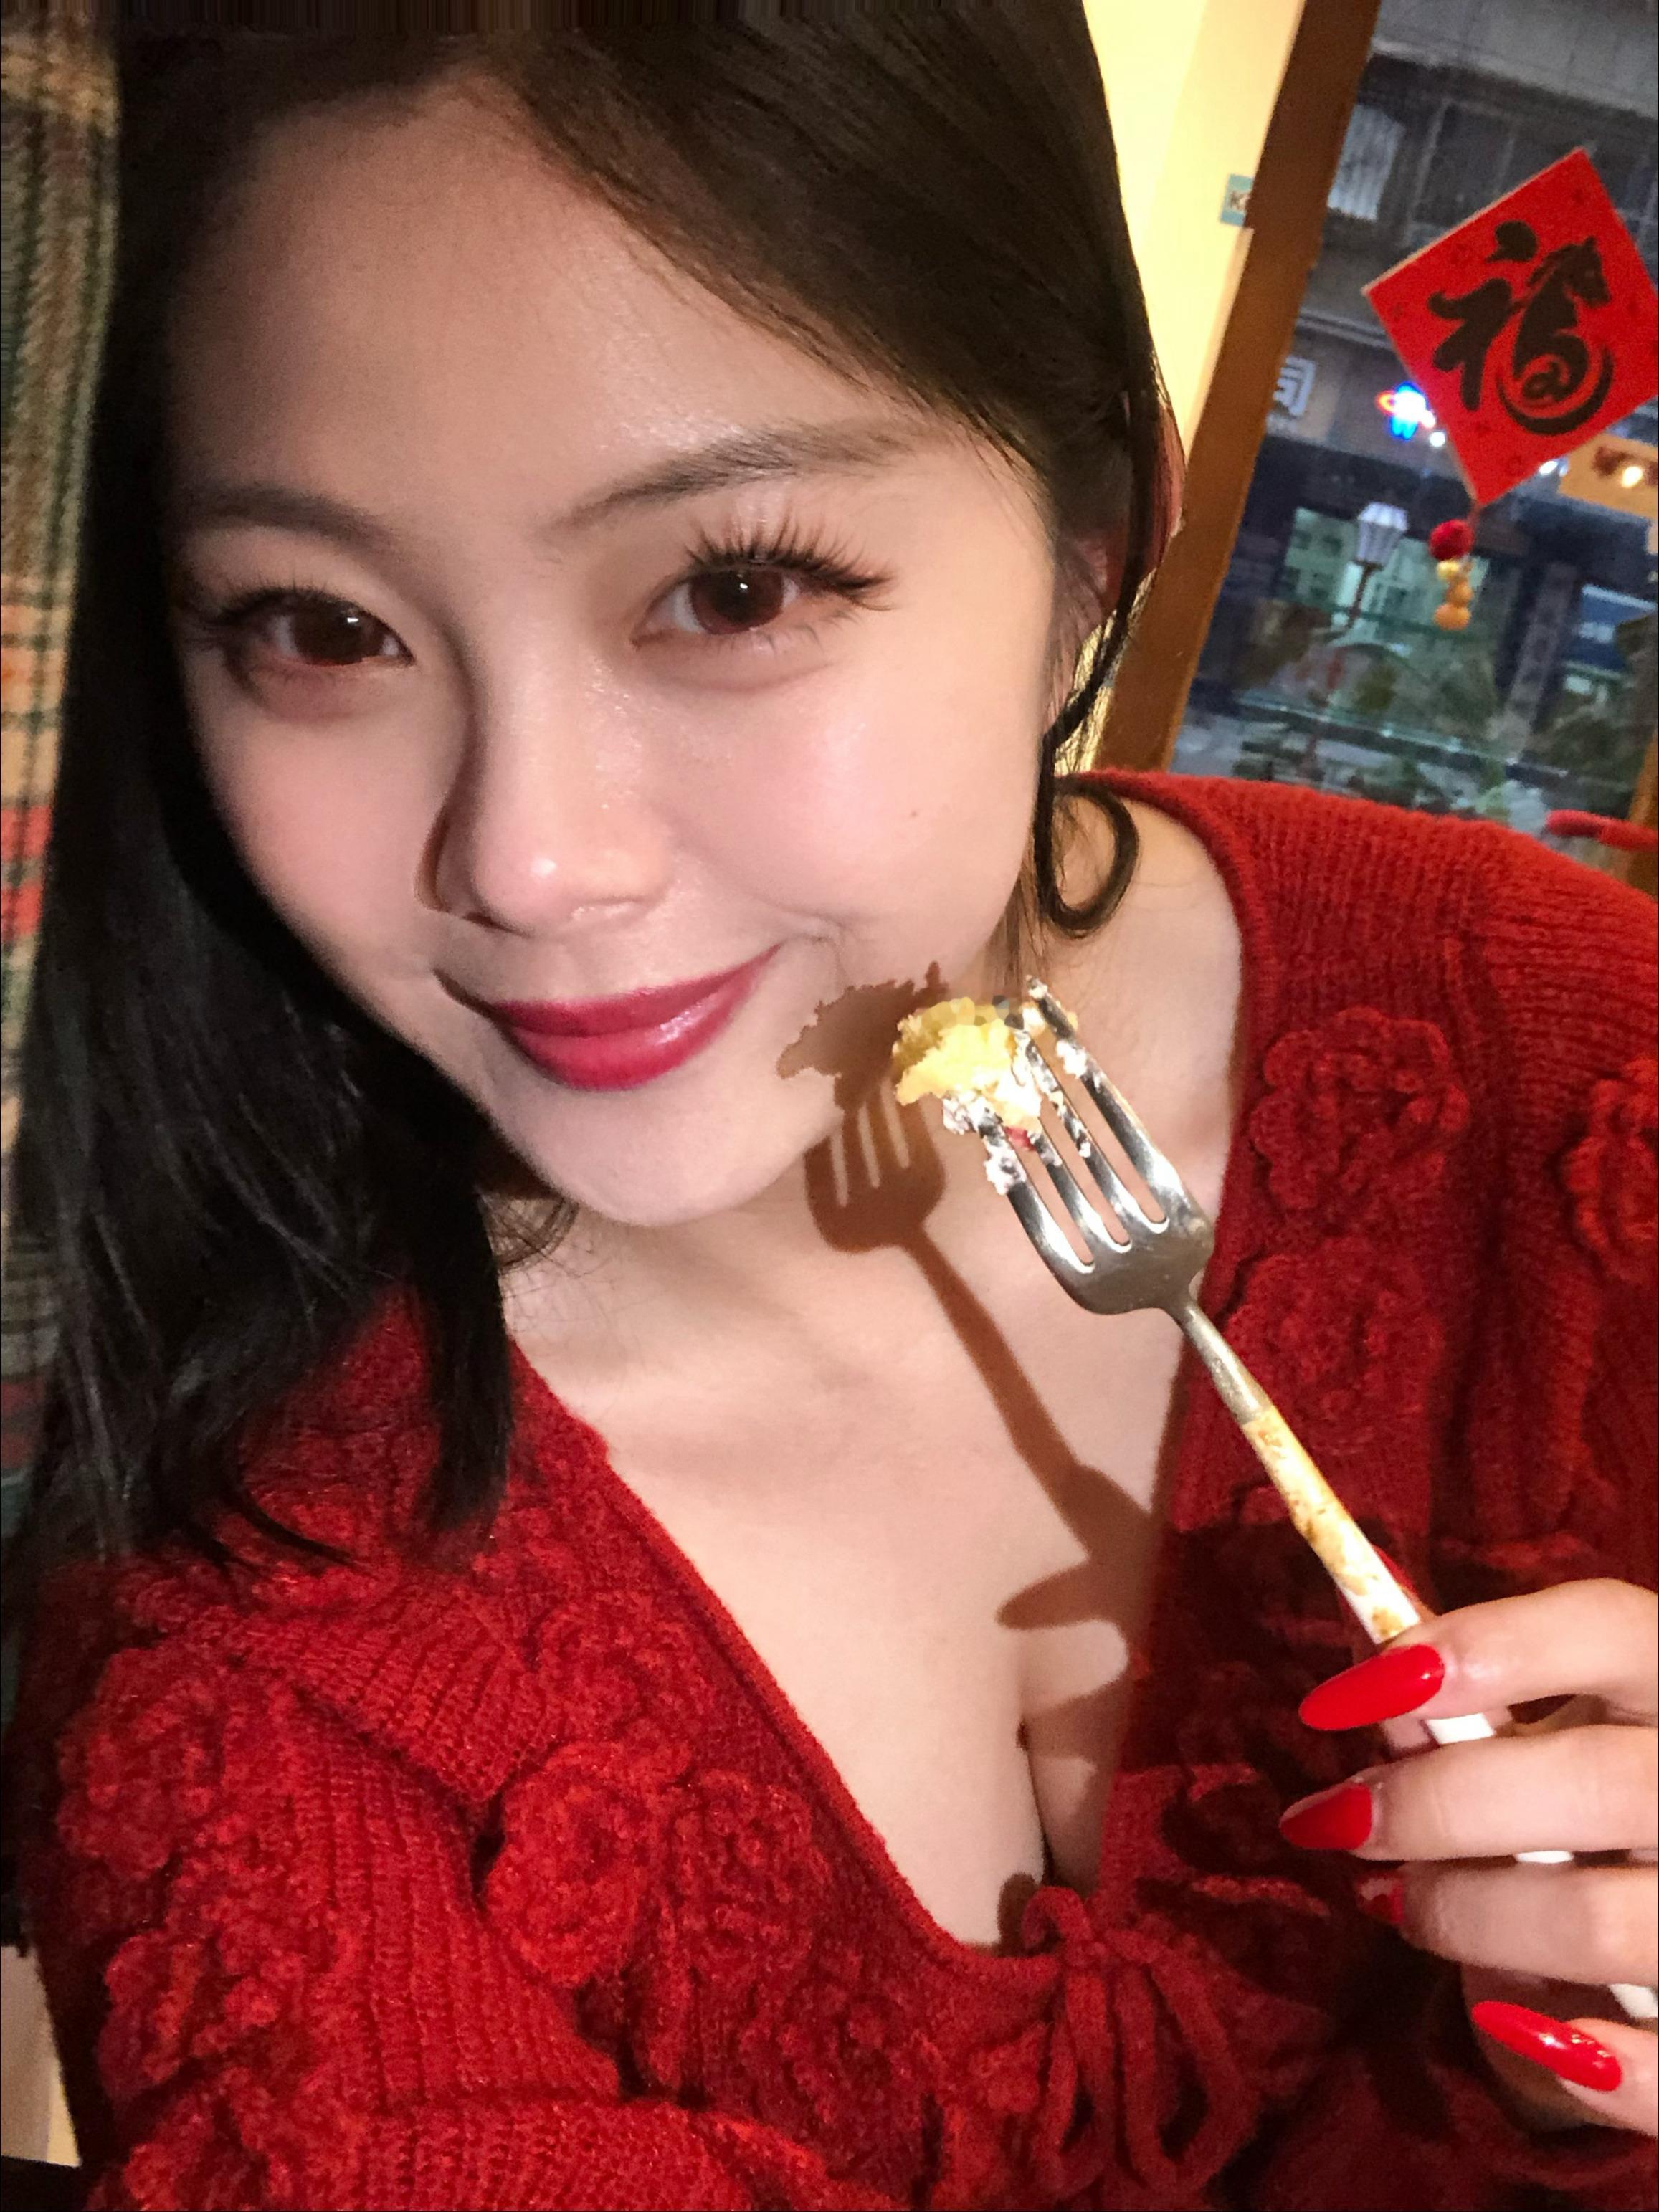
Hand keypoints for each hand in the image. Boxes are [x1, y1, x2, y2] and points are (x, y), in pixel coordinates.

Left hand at [1286, 1578, 1656, 2137]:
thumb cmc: (1595, 1809)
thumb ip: (1464, 1695)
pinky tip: (1510, 2024)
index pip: (1610, 1625)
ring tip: (1391, 1903)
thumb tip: (1361, 1645)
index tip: (1348, 1695)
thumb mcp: (1554, 1729)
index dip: (1483, 1643)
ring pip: (1600, 1919)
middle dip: (1436, 1804)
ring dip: (1466, 1916)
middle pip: (1594, 1780)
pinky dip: (1576, 2056)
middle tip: (1340, 1821)